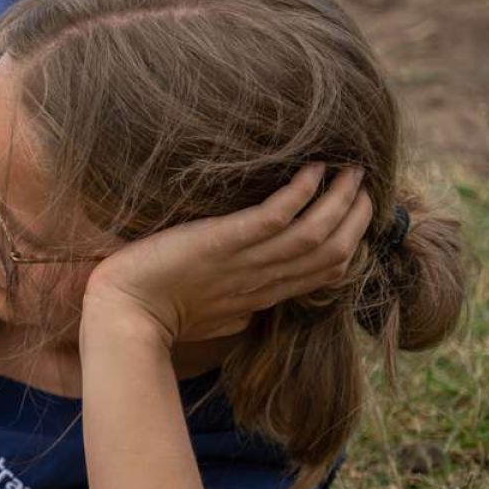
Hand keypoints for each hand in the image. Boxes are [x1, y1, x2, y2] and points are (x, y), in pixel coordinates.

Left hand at [83, 164, 372, 345]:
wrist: (123, 317)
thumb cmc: (156, 315)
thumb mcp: (207, 319)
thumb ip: (233, 313)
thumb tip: (245, 315)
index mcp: (260, 297)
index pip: (323, 273)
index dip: (348, 243)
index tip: (357, 216)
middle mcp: (261, 281)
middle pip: (330, 252)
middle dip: (355, 217)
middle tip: (365, 185)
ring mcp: (244, 262)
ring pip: (314, 234)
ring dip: (339, 200)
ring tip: (352, 170)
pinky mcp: (222, 243)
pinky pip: (275, 217)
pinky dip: (300, 193)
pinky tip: (314, 169)